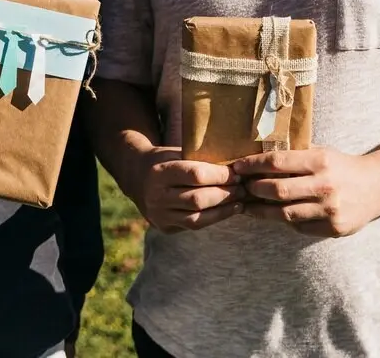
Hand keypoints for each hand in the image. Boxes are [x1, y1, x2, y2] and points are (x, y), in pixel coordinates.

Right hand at [132, 147, 246, 232]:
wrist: (136, 176)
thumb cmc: (165, 159)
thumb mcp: (177, 152)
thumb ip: (200, 160)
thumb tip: (237, 166)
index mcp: (159, 172)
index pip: (195, 175)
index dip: (220, 175)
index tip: (237, 173)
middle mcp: (156, 196)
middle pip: (198, 199)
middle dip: (225, 194)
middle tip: (243, 188)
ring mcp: (159, 215)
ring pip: (197, 217)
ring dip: (223, 210)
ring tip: (239, 202)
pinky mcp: (164, 227)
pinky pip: (193, 225)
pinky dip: (213, 218)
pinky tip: (227, 211)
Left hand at [232, 148, 379, 237]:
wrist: (377, 186)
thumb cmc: (341, 167)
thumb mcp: (321, 152)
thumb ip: (295, 157)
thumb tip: (256, 159)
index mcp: (320, 161)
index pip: (278, 162)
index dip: (253, 165)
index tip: (237, 167)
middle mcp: (325, 186)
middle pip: (277, 190)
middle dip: (253, 189)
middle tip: (240, 188)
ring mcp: (330, 210)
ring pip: (285, 214)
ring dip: (261, 210)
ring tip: (248, 205)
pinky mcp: (333, 228)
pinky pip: (299, 227)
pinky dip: (284, 221)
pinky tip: (274, 214)